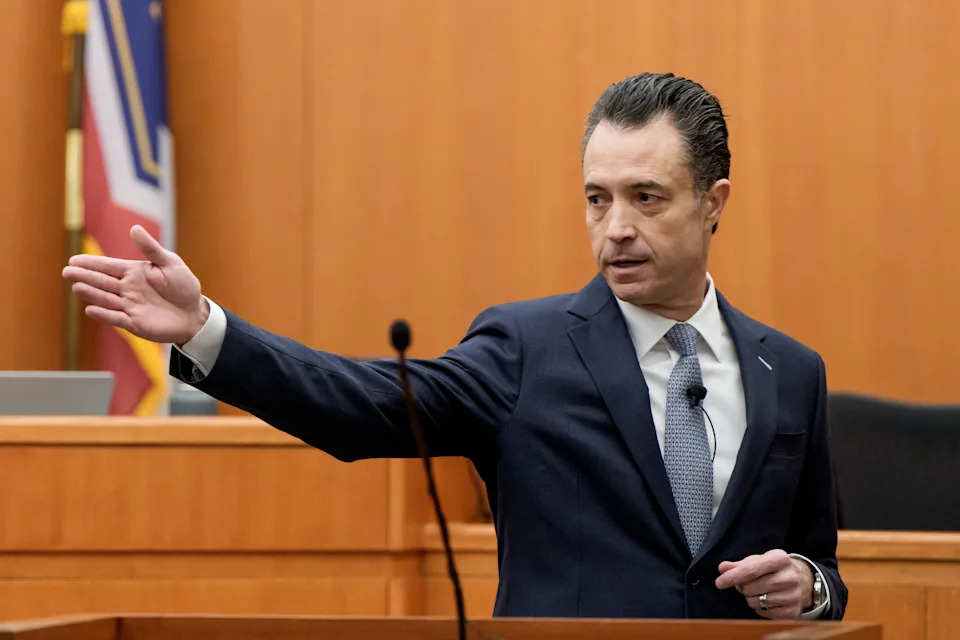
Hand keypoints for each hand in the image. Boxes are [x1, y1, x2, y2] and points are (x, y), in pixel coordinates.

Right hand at [62, 225, 207, 344]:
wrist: (194, 313)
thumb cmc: (183, 286)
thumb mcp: (170, 263)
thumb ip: (151, 249)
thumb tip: (134, 228)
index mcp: (134, 272)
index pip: (108, 266)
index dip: (91, 263)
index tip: (73, 260)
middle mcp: (128, 289)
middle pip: (102, 282)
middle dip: (85, 277)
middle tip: (67, 272)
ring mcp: (130, 306)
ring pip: (106, 299)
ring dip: (92, 294)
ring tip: (76, 287)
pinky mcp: (134, 323)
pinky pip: (117, 318)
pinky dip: (104, 315)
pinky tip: (91, 309)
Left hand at [715, 549, 812, 619]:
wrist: (802, 580)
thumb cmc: (773, 569)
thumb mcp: (758, 561)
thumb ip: (738, 565)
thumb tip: (722, 568)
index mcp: (780, 559)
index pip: (750, 569)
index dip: (732, 577)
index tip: (719, 582)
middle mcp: (789, 577)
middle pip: (750, 588)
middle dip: (743, 587)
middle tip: (749, 583)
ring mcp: (793, 596)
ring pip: (755, 602)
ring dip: (751, 598)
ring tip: (759, 591)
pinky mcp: (793, 612)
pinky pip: (763, 613)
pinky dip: (760, 607)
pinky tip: (768, 599)